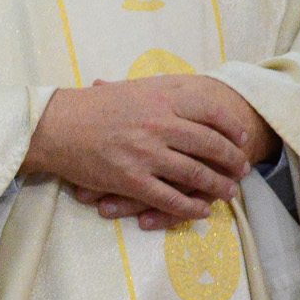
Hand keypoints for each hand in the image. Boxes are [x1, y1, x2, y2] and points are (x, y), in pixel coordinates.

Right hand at [24, 75, 277, 226]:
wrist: (56, 126)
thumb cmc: (94, 105)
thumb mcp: (135, 87)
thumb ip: (166, 91)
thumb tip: (197, 91)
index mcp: (162, 98)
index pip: (212, 111)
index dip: (233, 127)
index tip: (242, 137)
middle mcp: (160, 124)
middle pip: (211, 145)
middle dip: (233, 160)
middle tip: (242, 168)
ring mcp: (147, 154)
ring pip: (196, 174)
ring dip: (218, 186)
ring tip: (230, 193)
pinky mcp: (132, 180)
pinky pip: (170, 198)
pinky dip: (190, 208)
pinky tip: (201, 212)